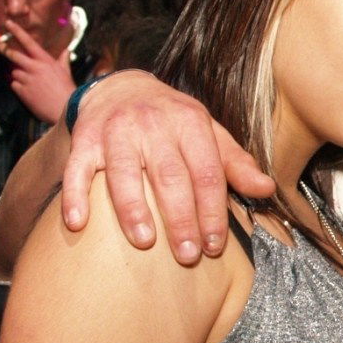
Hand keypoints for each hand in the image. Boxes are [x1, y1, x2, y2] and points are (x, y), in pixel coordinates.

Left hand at [0, 25, 76, 125]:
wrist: (65, 109)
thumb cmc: (68, 90)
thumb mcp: (66, 72)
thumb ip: (63, 60)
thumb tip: (66, 50)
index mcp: (45, 60)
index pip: (28, 42)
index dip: (17, 31)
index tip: (7, 23)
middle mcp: (34, 67)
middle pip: (13, 55)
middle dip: (2, 49)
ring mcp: (27, 79)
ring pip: (14, 72)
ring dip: (19, 76)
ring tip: (32, 85)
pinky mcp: (22, 91)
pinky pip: (15, 85)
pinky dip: (19, 87)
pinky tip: (30, 93)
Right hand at [60, 72, 273, 264]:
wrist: (120, 87)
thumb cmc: (172, 120)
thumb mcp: (208, 133)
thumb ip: (234, 162)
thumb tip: (266, 189)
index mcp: (190, 122)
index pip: (206, 172)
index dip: (212, 211)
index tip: (215, 245)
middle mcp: (153, 124)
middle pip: (169, 176)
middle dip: (180, 218)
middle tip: (187, 255)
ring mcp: (116, 131)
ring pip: (124, 173)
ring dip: (133, 209)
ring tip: (144, 242)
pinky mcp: (85, 139)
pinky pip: (77, 168)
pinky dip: (75, 195)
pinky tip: (78, 223)